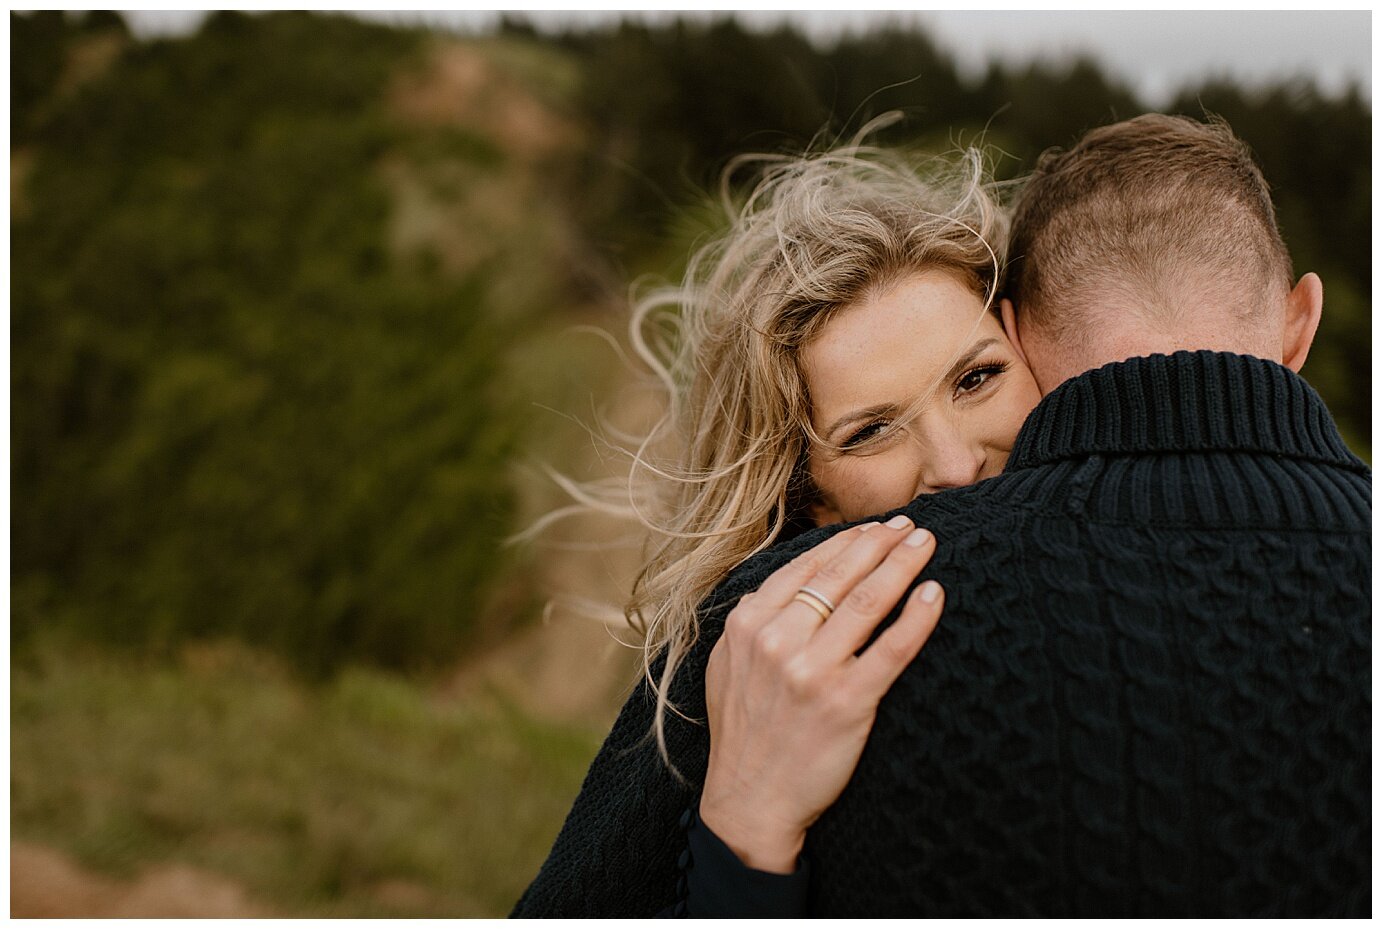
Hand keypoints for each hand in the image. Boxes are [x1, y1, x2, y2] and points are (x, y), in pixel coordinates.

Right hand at [698, 514, 943, 872]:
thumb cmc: (743, 733)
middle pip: (839, 576)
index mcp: (748, 626)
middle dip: (879, 542)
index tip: (872, 529)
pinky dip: (916, 617)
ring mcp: (812, 671)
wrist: (751, 800)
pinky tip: (934, 595)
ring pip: (867, 602)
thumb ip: (750, 622)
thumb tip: (777, 585)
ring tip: (926, 546)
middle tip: (909, 525)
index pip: (804, 568)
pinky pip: (892, 649)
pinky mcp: (847, 702)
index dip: (843, 543)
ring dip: (902, 565)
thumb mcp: (727, 666)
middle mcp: (777, 641)